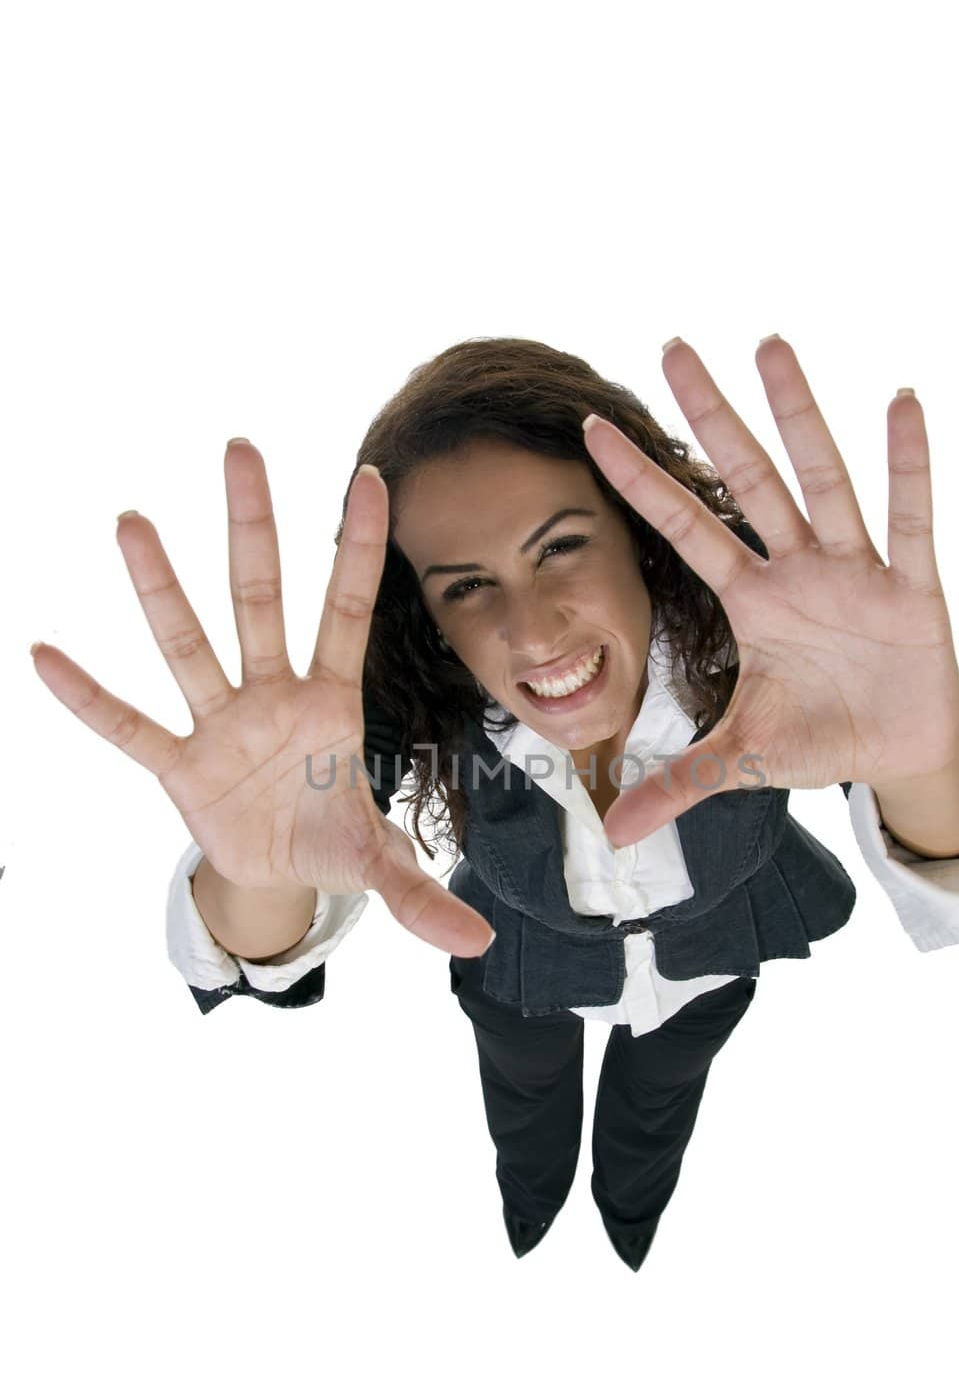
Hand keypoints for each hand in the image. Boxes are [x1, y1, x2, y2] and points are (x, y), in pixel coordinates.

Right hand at [31, 440, 494, 957]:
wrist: (277, 878)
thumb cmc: (331, 841)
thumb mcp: (378, 864)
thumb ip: (421, 895)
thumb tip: (478, 944)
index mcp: (332, 703)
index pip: (348, 611)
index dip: (358, 549)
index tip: (371, 476)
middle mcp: (273, 696)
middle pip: (261, 600)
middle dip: (254, 529)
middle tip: (242, 448)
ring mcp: (221, 725)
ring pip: (189, 645)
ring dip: (162, 589)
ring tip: (134, 521)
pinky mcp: (178, 767)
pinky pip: (130, 727)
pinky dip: (90, 699)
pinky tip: (46, 654)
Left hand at [583, 335, 958, 847]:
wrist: (896, 756)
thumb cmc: (819, 738)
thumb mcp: (744, 760)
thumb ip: (680, 784)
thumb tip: (613, 833)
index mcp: (751, 601)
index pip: (685, 528)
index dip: (641, 484)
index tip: (590, 429)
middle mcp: (796, 570)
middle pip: (747, 480)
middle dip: (712, 418)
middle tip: (672, 346)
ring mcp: (854, 571)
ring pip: (821, 482)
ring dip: (799, 416)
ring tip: (769, 344)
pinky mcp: (912, 590)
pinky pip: (910, 522)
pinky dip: (908, 467)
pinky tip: (901, 403)